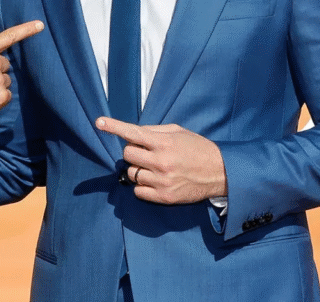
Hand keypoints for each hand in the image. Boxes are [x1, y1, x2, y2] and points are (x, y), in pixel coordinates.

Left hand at [95, 116, 226, 204]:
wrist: (220, 172)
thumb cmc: (197, 148)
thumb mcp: (178, 132)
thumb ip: (154, 131)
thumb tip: (132, 134)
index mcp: (164, 143)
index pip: (132, 133)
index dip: (113, 127)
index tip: (99, 122)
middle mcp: (160, 162)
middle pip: (127, 155)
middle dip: (133, 152)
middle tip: (145, 153)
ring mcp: (161, 181)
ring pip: (131, 174)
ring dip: (137, 169)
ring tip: (154, 168)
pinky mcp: (164, 197)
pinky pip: (138, 192)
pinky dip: (142, 186)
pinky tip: (154, 181)